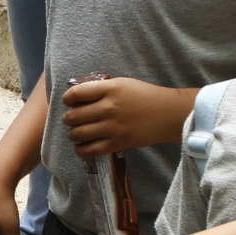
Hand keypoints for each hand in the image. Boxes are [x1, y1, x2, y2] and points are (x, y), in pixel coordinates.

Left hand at [61, 76, 189, 158]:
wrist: (168, 114)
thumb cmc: (146, 96)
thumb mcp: (123, 84)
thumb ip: (102, 89)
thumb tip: (79, 97)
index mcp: (109, 89)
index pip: (75, 93)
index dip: (67, 98)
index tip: (69, 102)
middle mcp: (108, 108)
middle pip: (73, 116)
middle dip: (68, 118)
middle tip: (71, 119)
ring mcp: (112, 127)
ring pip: (78, 134)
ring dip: (72, 134)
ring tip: (75, 133)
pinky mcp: (117, 143)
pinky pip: (90, 151)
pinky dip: (80, 150)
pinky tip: (80, 147)